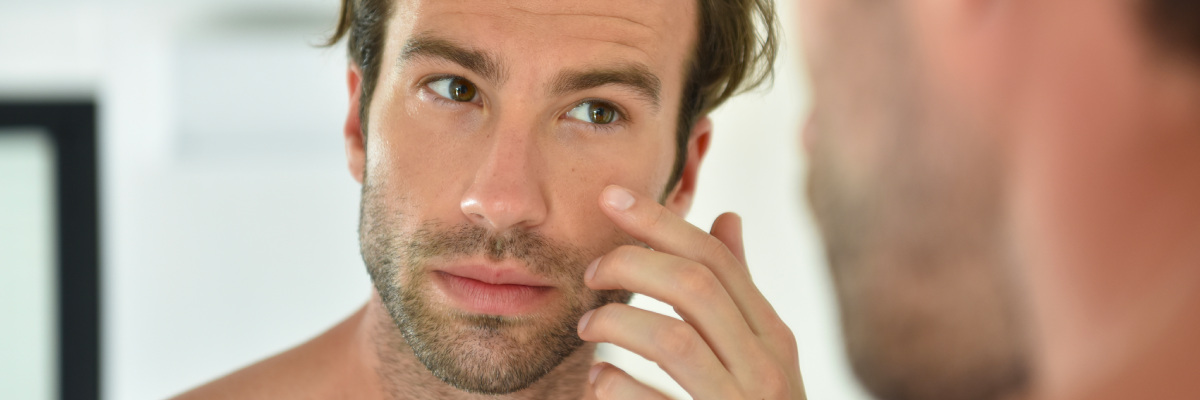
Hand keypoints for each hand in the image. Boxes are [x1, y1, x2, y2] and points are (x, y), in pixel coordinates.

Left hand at [577, 185, 805, 399]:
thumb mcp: (758, 354)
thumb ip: (738, 292)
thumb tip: (728, 217)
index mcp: (773, 338)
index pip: (715, 260)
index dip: (660, 221)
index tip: (610, 198)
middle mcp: (766, 370)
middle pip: (695, 287)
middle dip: (631, 265)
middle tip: (592, 272)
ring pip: (673, 340)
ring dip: (617, 324)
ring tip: (588, 329)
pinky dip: (613, 385)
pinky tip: (598, 382)